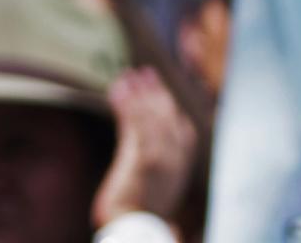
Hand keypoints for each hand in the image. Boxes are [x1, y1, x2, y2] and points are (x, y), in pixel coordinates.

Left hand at [93, 68, 198, 227]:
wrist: (136, 229)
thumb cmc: (140, 208)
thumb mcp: (153, 182)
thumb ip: (151, 161)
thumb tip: (142, 144)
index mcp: (181, 167)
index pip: (182, 129)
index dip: (171, 105)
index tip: (160, 86)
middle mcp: (176, 161)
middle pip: (168, 118)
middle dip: (156, 93)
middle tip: (143, 72)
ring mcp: (162, 160)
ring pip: (153, 118)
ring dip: (140, 94)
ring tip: (128, 75)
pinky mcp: (143, 161)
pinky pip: (137, 126)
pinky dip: (128, 105)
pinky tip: (118, 90)